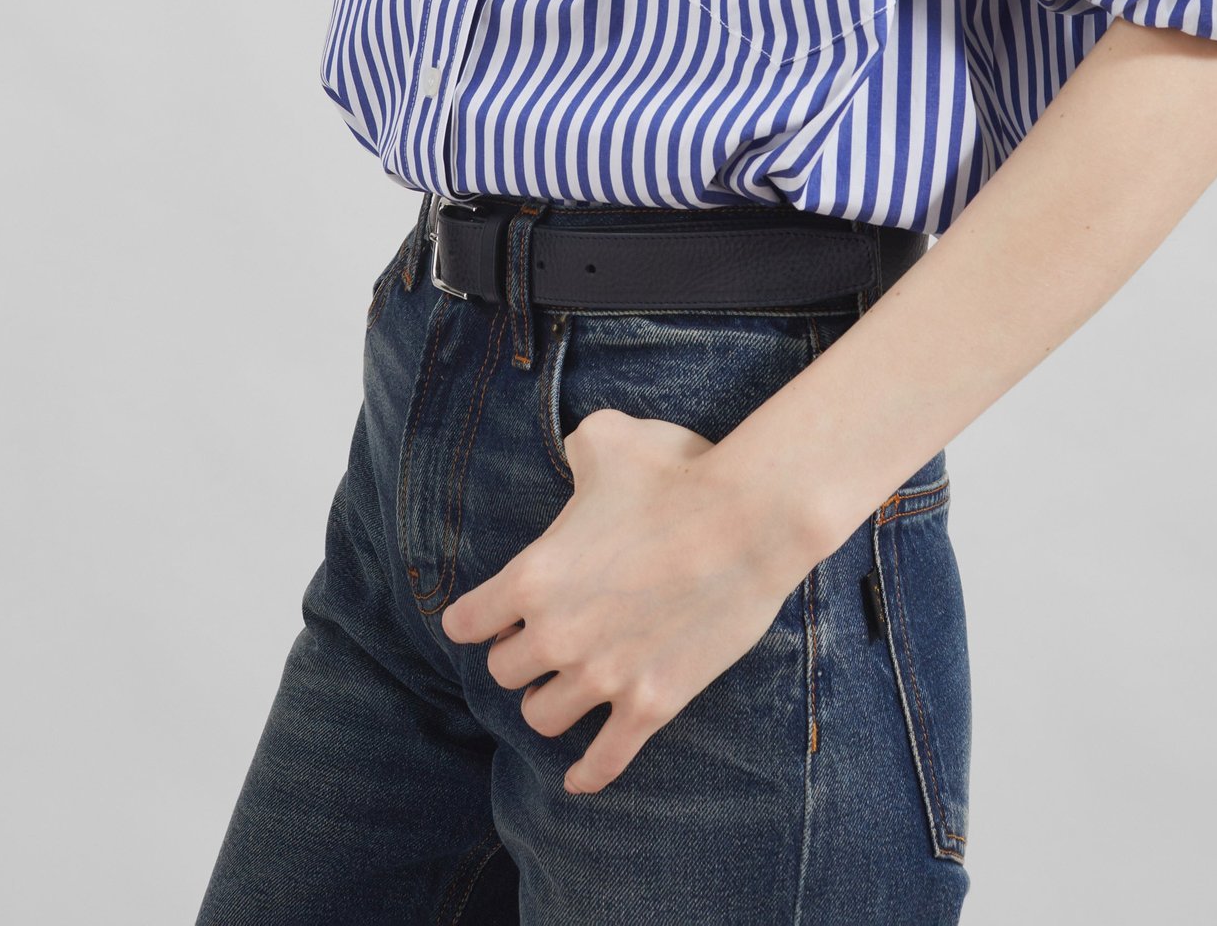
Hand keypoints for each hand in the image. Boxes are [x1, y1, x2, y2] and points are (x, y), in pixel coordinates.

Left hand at [438, 406, 800, 794]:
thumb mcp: (606, 438)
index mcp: (533, 576)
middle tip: (541, 641)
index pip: (467, 623)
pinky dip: (587, 774)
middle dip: (519, 655)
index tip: (489, 616)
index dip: (477, 617)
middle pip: (505, 673)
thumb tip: (574, 457)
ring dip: (549, 702)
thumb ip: (574, 450)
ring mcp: (603, 677)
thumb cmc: (677, 472)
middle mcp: (556, 635)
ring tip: (563, 689)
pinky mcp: (651, 704)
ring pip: (543, 717)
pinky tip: (577, 779)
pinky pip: (605, 761)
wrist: (750, 519)